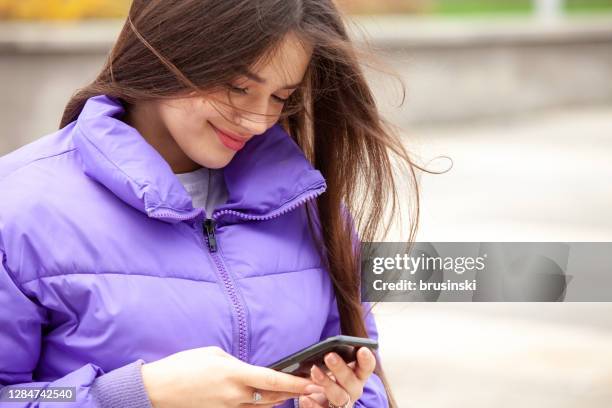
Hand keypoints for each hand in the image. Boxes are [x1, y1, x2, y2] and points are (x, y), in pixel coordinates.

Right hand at [141, 346, 319, 407]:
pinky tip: (266, 399)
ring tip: (293, 392)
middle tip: (313, 388)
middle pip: (272, 396)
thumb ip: (236, 363)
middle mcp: (234, 395)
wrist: (158, 390)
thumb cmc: (183, 366)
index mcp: (234, 374)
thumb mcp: (214, 354)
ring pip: (262, 407)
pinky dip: (258, 405)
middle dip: (294, 393)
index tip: (312, 382)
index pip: (273, 379)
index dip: (295, 382)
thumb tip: (249, 370)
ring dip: (278, 399)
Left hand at [299, 347, 376, 407]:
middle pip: (351, 381)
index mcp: (357, 376)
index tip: (362, 349)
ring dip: (327, 384)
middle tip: (329, 356)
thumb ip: (333, 359)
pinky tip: (304, 398)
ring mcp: (343, 405)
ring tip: (314, 371)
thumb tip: (322, 350)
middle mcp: (353, 391)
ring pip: (339, 397)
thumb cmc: (328, 378)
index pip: (366, 367)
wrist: (320, 401)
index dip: (366, 360)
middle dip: (341, 368)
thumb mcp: (333, 367)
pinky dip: (313, 405)